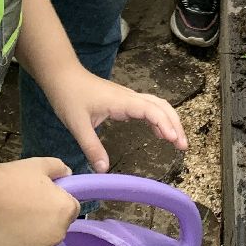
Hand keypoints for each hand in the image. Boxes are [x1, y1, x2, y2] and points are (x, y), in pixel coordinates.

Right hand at [0, 157, 77, 245]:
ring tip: (10, 222)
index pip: (71, 209)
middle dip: (44, 220)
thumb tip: (67, 174)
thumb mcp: (39, 165)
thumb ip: (59, 168)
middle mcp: (57, 236)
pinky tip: (3, 236)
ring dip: (31, 237)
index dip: (55, 201)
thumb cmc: (10, 180)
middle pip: (56, 228)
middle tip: (22, 208)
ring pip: (39, 244)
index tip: (38, 197)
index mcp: (66, 212)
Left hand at [44, 67, 187, 174]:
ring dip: (169, 121)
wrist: (62, 75)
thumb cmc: (69, 96)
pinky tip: (158, 133)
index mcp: (122, 101)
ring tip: (177, 141)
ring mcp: (127, 97)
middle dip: (175, 124)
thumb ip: (92, 147)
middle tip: (183, 146)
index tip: (174, 140)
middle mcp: (129, 97)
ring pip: (156, 105)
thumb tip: (104, 170)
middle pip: (161, 106)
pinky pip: (147, 108)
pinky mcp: (123, 100)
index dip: (165, 124)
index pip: (151, 110)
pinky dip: (158, 119)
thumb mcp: (77, 125)